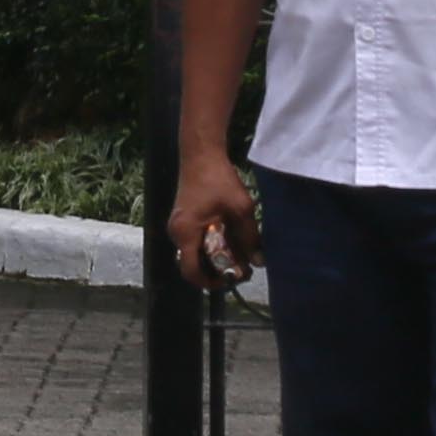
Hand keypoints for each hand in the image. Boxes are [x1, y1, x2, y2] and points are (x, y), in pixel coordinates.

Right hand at [168, 148, 258, 288]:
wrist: (201, 153)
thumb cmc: (218, 180)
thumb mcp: (240, 209)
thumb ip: (249, 238)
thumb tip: (259, 262)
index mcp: (185, 233)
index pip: (191, 271)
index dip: (210, 282)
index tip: (231, 280)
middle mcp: (176, 233)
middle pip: (192, 265)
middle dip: (216, 272)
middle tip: (239, 270)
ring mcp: (178, 226)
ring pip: (194, 254)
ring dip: (214, 259)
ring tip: (238, 255)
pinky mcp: (183, 220)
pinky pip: (195, 242)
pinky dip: (210, 247)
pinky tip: (229, 240)